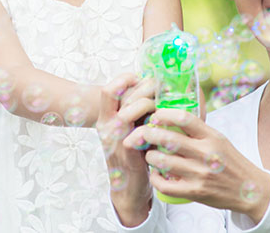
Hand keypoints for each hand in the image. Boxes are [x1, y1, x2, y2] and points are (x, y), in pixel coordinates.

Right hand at [96, 74, 155, 226]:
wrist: (128, 188)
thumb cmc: (132, 155)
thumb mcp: (128, 130)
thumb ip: (134, 112)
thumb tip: (155, 90)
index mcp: (105, 118)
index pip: (108, 89)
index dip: (125, 79)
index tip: (142, 80)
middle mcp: (106, 126)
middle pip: (121, 93)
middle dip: (145, 86)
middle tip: (161, 88)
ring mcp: (116, 138)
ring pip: (132, 108)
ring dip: (152, 103)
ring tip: (162, 106)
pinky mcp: (130, 151)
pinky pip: (144, 129)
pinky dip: (157, 122)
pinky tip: (164, 123)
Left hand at [126, 108, 269, 222]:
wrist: (249, 190)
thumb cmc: (230, 161)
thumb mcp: (219, 139)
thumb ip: (198, 130)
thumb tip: (171, 116)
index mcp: (212, 137)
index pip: (184, 118)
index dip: (164, 114)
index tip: (155, 115)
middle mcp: (206, 153)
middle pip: (169, 138)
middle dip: (149, 134)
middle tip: (141, 133)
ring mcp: (200, 174)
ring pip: (164, 161)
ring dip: (151, 156)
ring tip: (149, 154)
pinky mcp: (195, 192)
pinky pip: (166, 185)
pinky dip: (155, 178)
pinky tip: (155, 174)